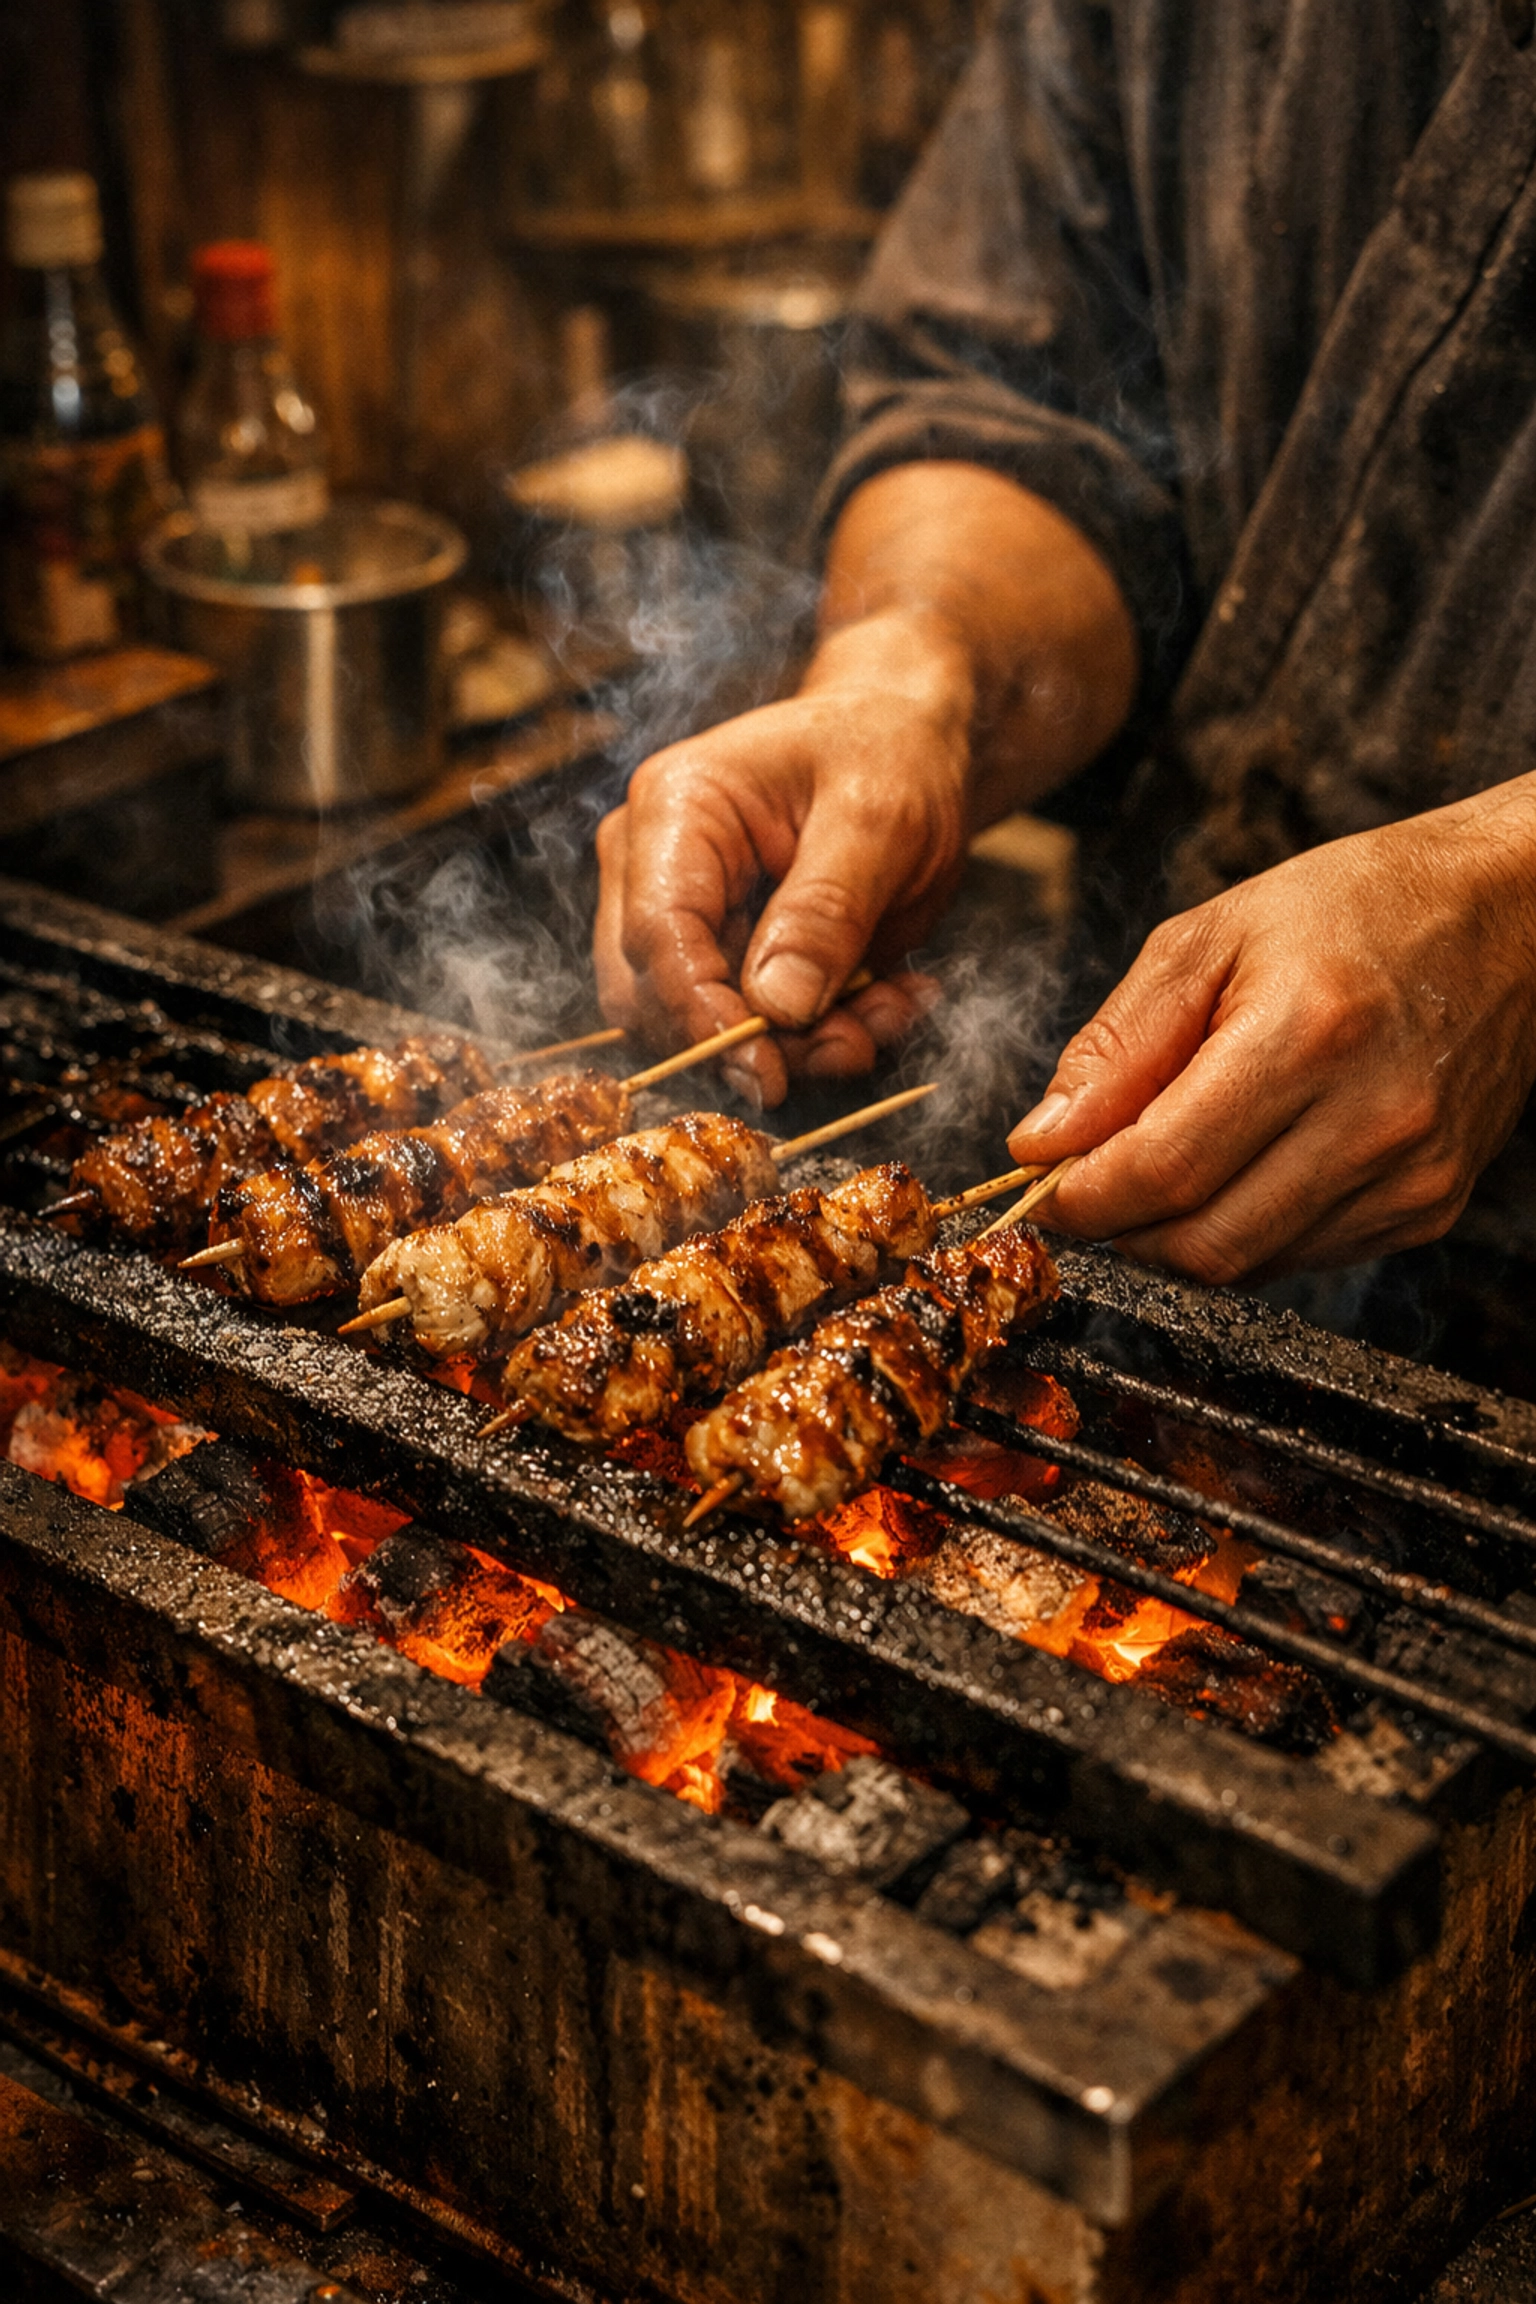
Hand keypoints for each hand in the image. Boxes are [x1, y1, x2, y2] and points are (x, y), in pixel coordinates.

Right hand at [594, 639, 966, 1105]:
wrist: (906, 742)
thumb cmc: (887, 752)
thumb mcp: (878, 819)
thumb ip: (826, 909)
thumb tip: (777, 1005)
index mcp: (674, 812)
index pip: (655, 935)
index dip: (702, 1016)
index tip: (768, 1073)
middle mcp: (655, 869)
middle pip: (658, 997)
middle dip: (754, 1043)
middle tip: (851, 1044)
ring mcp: (686, 919)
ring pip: (704, 1028)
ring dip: (801, 1046)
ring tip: (889, 1012)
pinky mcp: (726, 958)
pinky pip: (753, 1028)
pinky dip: (823, 1035)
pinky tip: (889, 1001)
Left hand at [1006, 780, 1535, 1279]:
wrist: (1510, 917)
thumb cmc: (1355, 909)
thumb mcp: (1210, 939)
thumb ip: (1118, 1045)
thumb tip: (1044, 1141)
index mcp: (1308, 1035)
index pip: (1162, 1168)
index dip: (1081, 1195)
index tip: (1041, 1181)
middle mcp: (1372, 1119)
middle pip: (1200, 1241)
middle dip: (1120, 1227)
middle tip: (1087, 1184)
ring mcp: (1410, 1175)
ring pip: (1246, 1265)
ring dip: (1176, 1235)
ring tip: (1161, 1165)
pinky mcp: (1428, 1207)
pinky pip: (1299, 1259)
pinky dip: (1243, 1229)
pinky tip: (1240, 1167)